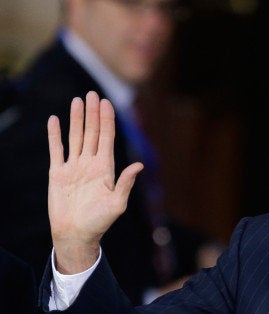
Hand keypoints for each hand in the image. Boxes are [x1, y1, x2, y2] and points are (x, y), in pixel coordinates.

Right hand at [47, 91, 142, 273]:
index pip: (107, 138)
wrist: (76, 234)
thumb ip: (126, 183)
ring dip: (76, 119)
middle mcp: (90, 164)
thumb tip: (140, 165)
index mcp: (106, 168)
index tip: (107, 103)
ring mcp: (74, 167)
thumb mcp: (117, 203)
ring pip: (75, 137)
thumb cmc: (99, 222)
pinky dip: (54, 136)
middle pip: (92, 133)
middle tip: (93, 93)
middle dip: (93, 114)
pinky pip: (56, 150)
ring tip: (77, 101)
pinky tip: (54, 120)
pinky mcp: (57, 173)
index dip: (107, 121)